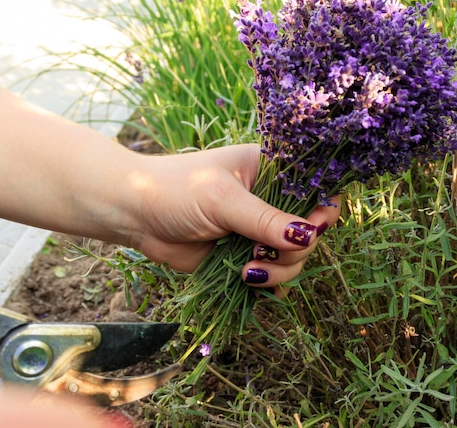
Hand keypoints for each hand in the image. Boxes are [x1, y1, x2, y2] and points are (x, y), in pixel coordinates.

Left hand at [127, 144, 340, 290]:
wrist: (134, 214)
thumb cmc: (175, 190)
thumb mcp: (221, 199)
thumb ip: (264, 219)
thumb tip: (308, 237)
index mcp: (271, 171)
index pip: (316, 188)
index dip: (322, 211)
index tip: (311, 230)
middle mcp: (269, 200)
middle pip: (309, 232)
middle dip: (293, 252)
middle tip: (262, 257)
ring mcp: (257, 230)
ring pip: (292, 257)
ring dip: (279, 271)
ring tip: (246, 272)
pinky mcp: (243, 255)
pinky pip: (271, 274)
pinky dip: (269, 285)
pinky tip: (255, 286)